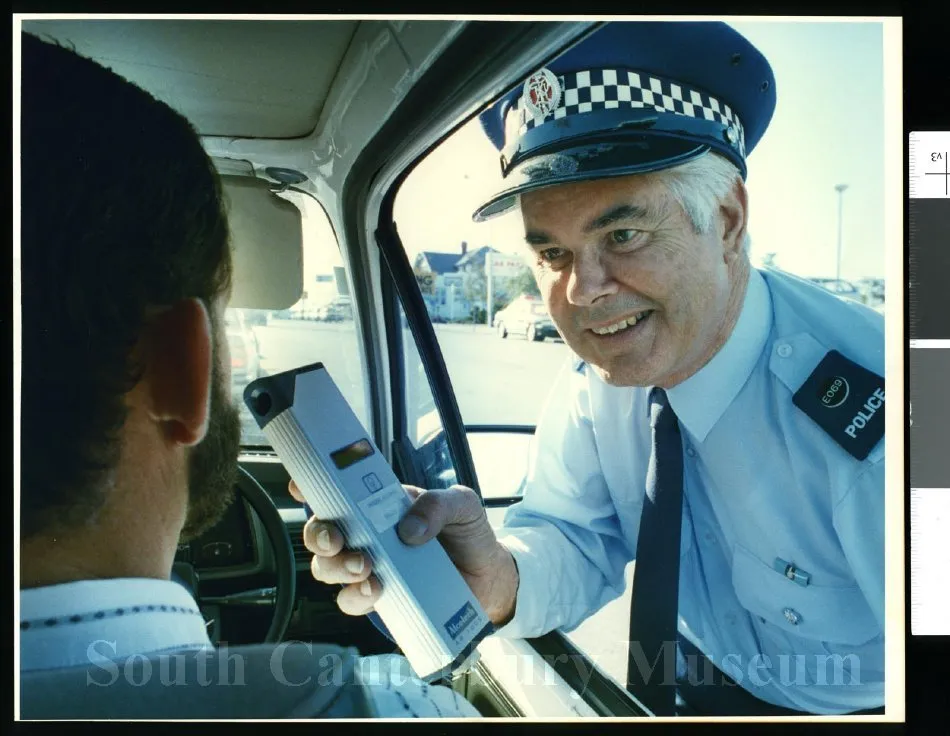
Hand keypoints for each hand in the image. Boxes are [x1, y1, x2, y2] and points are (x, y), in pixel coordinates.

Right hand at [288, 480, 518, 624]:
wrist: (489, 579)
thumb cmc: (469, 534)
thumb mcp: (462, 506)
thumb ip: (438, 505)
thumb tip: (409, 529)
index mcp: (380, 504)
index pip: (338, 490)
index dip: (312, 486)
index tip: (300, 487)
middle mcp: (367, 534)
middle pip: (321, 531)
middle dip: (319, 534)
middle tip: (337, 540)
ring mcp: (369, 567)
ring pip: (327, 567)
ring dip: (336, 567)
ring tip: (364, 568)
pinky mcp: (378, 598)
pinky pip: (350, 601)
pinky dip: (355, 597)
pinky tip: (375, 591)